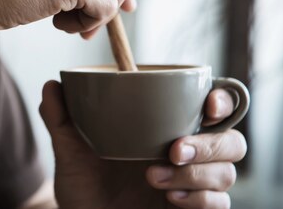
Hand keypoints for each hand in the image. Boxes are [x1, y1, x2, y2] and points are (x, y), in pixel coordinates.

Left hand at [39, 81, 246, 208]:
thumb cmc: (82, 186)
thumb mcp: (68, 151)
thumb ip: (60, 118)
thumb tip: (51, 85)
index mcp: (165, 127)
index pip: (211, 107)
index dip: (222, 99)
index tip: (207, 102)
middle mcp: (187, 153)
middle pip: (231, 139)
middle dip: (210, 143)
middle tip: (173, 150)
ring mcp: (194, 185)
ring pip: (227, 172)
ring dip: (196, 173)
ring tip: (152, 177)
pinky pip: (220, 204)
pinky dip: (199, 199)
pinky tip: (170, 199)